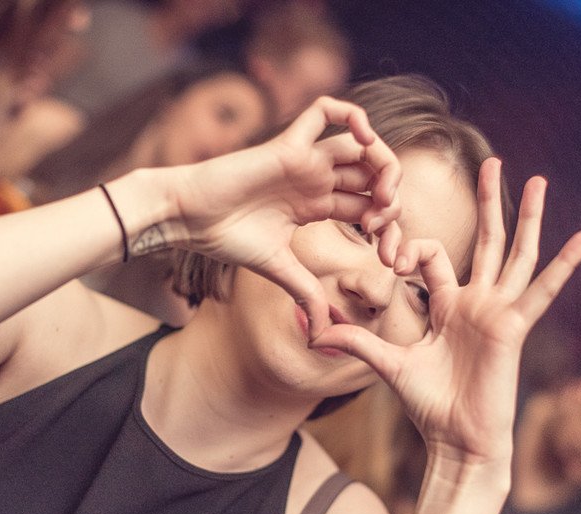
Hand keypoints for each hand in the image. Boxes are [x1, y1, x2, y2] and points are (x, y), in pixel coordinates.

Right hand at [170, 96, 402, 337]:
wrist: (189, 219)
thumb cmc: (225, 238)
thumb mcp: (278, 270)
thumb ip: (306, 293)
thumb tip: (323, 335)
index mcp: (317, 205)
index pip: (369, 207)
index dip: (388, 228)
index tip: (386, 256)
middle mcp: (316, 179)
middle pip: (373, 175)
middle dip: (392, 199)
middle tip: (385, 226)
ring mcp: (304, 159)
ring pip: (361, 144)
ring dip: (383, 163)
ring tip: (382, 194)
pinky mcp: (288, 144)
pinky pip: (325, 111)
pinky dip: (352, 115)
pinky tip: (364, 139)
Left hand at [311, 158, 580, 465]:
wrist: (455, 442)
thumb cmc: (428, 406)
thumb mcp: (388, 365)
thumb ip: (357, 341)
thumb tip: (315, 332)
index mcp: (447, 305)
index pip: (433, 255)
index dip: (410, 248)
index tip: (388, 258)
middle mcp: (477, 303)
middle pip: (486, 240)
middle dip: (488, 201)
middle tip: (491, 160)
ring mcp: (498, 313)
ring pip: (516, 255)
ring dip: (528, 217)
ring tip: (541, 180)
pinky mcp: (514, 328)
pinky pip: (542, 291)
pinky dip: (564, 265)